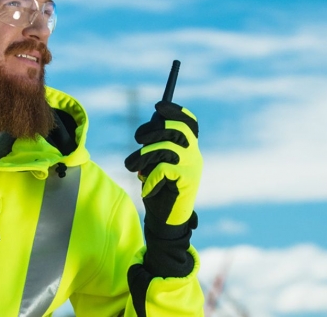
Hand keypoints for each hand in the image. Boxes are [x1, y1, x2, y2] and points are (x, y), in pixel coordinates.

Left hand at [124, 101, 201, 227]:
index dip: (175, 111)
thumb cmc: (158, 189)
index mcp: (189, 148)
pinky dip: (150, 178)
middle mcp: (195, 155)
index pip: (189, 122)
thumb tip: (148, 128)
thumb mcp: (155, 164)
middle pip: (176, 129)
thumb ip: (155, 146)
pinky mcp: (188, 180)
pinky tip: (147, 188)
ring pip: (165, 148)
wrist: (166, 220)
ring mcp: (193, 167)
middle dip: (152, 130)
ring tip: (131, 166)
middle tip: (137, 138)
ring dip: (143, 156)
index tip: (158, 106)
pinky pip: (163, 169)